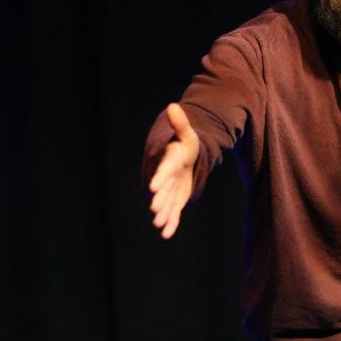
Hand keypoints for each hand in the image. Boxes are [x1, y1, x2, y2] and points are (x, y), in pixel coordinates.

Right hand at [149, 103, 198, 238]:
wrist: (184, 156)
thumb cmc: (185, 144)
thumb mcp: (187, 133)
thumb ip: (180, 123)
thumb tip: (173, 106)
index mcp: (169, 161)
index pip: (164, 170)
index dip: (160, 178)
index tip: (153, 187)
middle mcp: (167, 178)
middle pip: (163, 189)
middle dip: (159, 200)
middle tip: (154, 210)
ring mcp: (170, 189)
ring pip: (166, 203)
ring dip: (163, 214)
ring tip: (158, 224)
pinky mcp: (175, 199)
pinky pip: (173, 212)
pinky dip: (170, 223)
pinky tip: (166, 234)